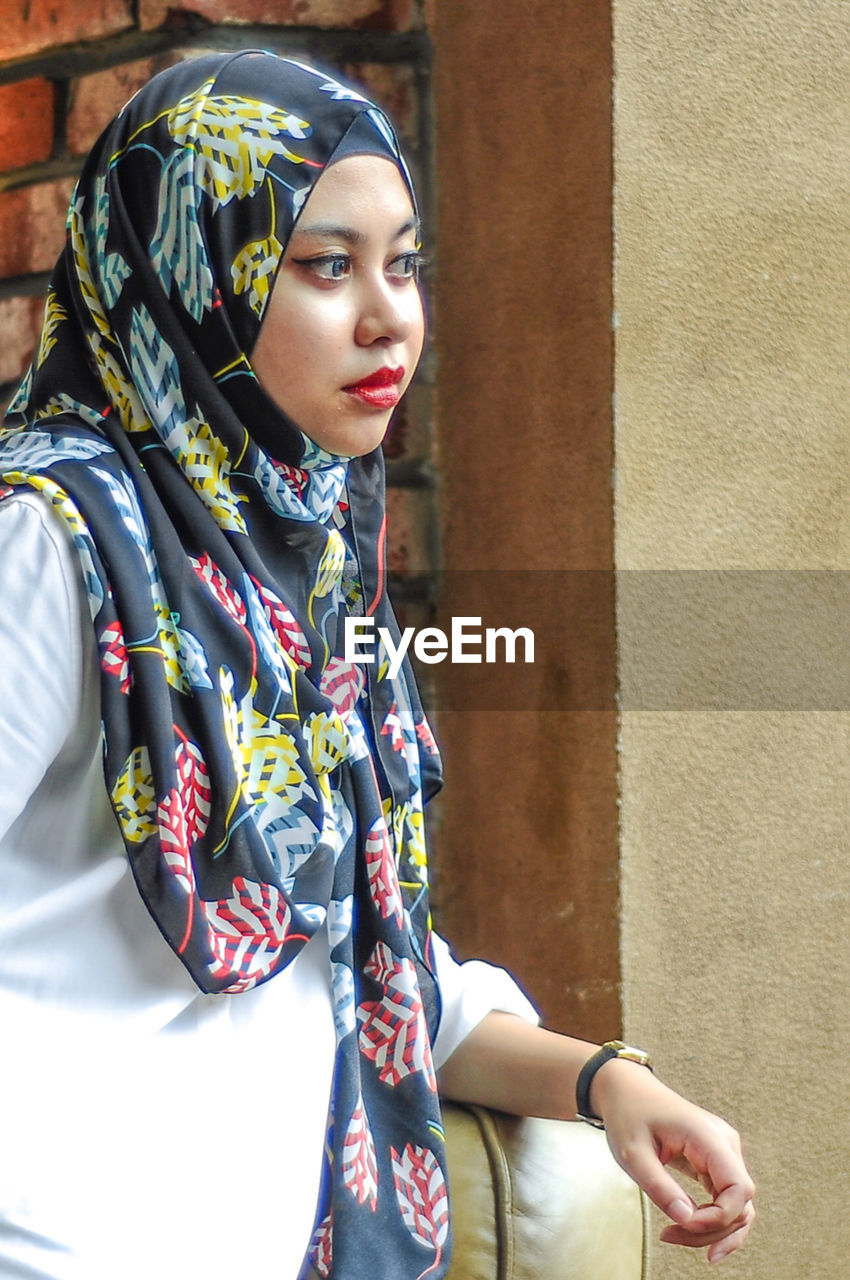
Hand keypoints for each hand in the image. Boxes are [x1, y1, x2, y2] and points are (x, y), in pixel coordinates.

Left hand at [592, 1058, 755, 1262]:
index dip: (717, 1217)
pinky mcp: (716, 1161)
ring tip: (674, 1236)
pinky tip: (687, 1229)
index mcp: (707, 1135)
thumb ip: (659, 1186)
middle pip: (741, 1203)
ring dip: (712, 1231)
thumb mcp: (632, 1153)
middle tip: (670, 1236)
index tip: (683, 1224)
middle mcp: (724, 1143)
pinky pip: (726, 1199)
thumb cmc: (628, 1115)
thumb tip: (686, 1220)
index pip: (738, 1188)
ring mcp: (724, 1152)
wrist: (627, 1091)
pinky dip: (710, 1220)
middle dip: (711, 1230)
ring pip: (737, 1207)